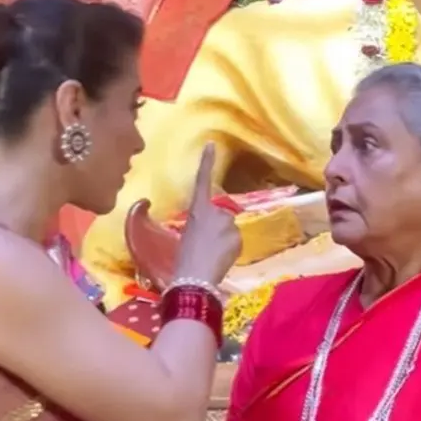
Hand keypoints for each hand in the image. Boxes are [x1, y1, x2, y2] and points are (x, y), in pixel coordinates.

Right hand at [173, 143, 241, 285]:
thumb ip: (201, 226)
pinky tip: (221, 258)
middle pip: (221, 215)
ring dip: (224, 239)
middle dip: (217, 227)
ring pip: (229, 229)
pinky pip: (236, 240)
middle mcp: (214, 211)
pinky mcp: (237, 236)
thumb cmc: (183, 259)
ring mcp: (228, 223)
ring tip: (211, 254)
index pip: (202, 181)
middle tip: (205, 246)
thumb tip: (212, 230)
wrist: (195, 277)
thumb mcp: (187, 236)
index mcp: (196, 210)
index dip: (206, 163)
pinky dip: (230, 248)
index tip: (212, 144)